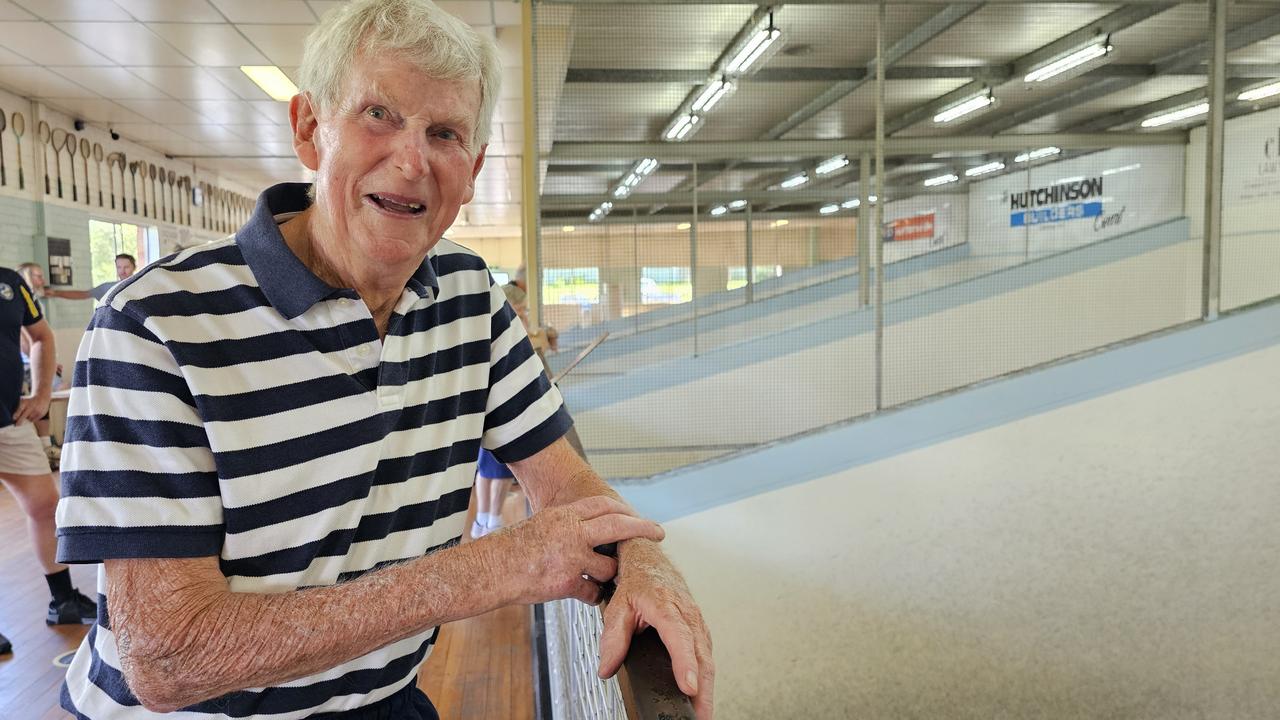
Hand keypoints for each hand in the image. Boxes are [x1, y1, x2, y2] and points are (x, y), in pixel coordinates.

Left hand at [13, 390, 50, 425]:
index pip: (20, 410)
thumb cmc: (30, 400)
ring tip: (29, 413)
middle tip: (17, 425)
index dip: (16, 415)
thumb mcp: (23, 401)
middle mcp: (31, 406)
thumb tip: (15, 418)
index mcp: (25, 402)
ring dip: (27, 418)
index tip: (14, 418)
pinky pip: (34, 419)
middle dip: (20, 421)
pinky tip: (33, 414)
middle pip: (24, 416)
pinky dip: (32, 418)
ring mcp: (37, 410)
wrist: (42, 397)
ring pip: (29, 419)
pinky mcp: (41, 414)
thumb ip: (19, 408)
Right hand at [486, 495, 664, 605]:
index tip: (636, 515)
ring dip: (609, 572)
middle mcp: (571, 533)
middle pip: (618, 525)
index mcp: (563, 515)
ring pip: (609, 566)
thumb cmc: (510, 549)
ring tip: (603, 575)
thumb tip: (588, 528)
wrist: (490, 570)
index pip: (603, 505)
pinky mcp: (567, 584)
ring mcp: (571, 558)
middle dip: (642, 528)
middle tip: (658, 532)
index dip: (624, 510)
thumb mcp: (540, 524)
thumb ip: (566, 525)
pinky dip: (593, 595)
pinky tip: (589, 595)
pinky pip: (593, 592)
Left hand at [598, 543, 714, 717]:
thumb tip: (607, 668)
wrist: (651, 561)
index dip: (685, 664)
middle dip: (702, 690)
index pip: (679, 638)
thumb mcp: (617, 606)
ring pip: (707, 658)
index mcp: (667, 606)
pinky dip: (707, 677)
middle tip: (699, 716)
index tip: (689, 687)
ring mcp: (697, 622)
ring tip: (702, 714)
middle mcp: (687, 614)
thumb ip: (613, 638)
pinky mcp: (700, 630)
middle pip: (700, 656)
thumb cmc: (638, 582)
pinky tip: (702, 695)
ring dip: (708, 688)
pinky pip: (707, 655)